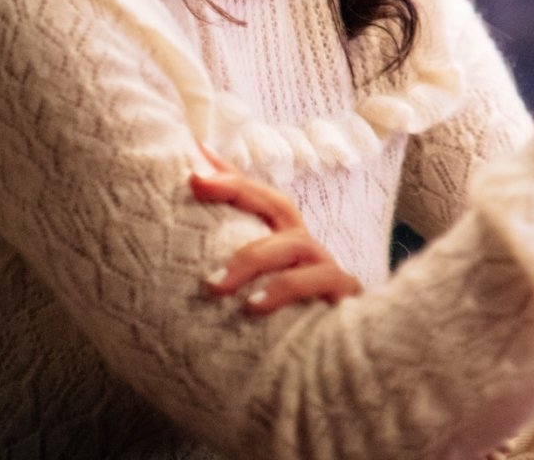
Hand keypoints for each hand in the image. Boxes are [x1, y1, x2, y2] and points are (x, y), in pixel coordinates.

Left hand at [191, 149, 363, 314]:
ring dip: (253, 258)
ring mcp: (326, 268)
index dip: (230, 179)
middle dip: (239, 191)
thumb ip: (224, 252)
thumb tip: (192, 202)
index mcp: (284, 240)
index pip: (260, 197)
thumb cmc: (283, 319)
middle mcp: (306, 248)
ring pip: (297, 245)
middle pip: (280, 205)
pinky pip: (322, 281)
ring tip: (214, 284)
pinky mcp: (341, 295)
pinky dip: (286, 288)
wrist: (334, 361)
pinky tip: (253, 307)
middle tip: (196, 185)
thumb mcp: (251, 287)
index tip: (192, 172)